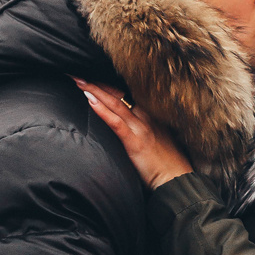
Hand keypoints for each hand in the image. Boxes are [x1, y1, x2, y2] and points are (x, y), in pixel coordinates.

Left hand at [77, 80, 192, 187]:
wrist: (177, 179)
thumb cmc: (166, 164)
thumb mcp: (156, 141)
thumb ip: (142, 131)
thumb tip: (128, 129)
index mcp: (149, 116)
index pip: (125, 95)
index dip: (106, 86)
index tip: (91, 79)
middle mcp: (145, 117)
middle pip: (117, 95)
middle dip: (96, 83)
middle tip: (77, 74)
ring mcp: (140, 128)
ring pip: (115, 103)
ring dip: (94, 90)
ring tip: (78, 81)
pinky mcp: (135, 142)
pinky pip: (116, 123)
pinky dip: (102, 110)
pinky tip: (89, 100)